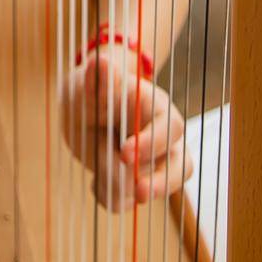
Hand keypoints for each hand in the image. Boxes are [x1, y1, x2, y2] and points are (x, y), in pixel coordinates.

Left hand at [62, 44, 192, 210]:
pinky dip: (113, 198)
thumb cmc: (88, 93)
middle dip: (161, 182)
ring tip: (104, 189)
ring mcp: (155, 160)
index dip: (153, 142)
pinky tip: (94, 183)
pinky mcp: (139, 180)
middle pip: (181, 164)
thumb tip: (102, 62)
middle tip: (137, 192)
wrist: (80, 109)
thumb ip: (96, 85)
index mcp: (154, 106)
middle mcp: (163, 135)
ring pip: (165, 186)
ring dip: (136, 194)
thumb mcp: (85, 87)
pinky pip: (132, 199)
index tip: (125, 152)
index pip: (171, 125)